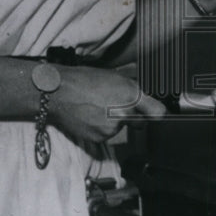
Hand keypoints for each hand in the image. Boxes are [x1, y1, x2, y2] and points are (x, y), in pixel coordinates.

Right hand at [47, 65, 165, 144]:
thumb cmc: (84, 80)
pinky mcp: (99, 138)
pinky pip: (106, 136)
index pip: (158, 112)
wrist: (58, 92)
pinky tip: (90, 117)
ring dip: (114, 122)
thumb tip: (146, 98)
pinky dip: (100, 129)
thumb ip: (133, 89)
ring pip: (121, 129)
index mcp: (131, 95)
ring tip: (97, 108)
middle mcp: (125, 114)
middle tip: (114, 105)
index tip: (155, 113)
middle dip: (132, 116)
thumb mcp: (114, 77)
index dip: (156, 112)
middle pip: (139, 122)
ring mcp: (112, 129)